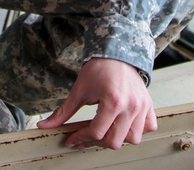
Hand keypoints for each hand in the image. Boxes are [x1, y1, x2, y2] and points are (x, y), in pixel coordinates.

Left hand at [36, 57, 156, 149]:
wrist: (117, 53)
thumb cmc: (99, 68)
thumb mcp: (79, 90)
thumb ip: (63, 112)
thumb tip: (44, 125)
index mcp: (113, 102)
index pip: (96, 132)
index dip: (80, 138)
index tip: (72, 139)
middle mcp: (130, 106)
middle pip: (114, 141)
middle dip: (97, 141)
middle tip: (86, 135)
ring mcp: (142, 106)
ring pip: (133, 139)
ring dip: (118, 138)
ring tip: (106, 130)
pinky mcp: (148, 104)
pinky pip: (149, 127)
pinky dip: (138, 130)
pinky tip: (125, 125)